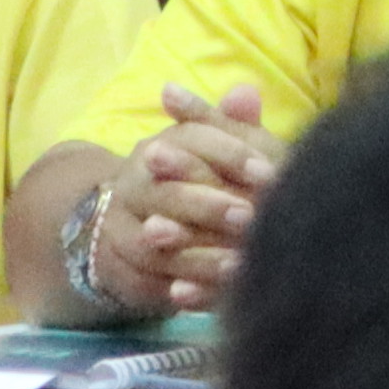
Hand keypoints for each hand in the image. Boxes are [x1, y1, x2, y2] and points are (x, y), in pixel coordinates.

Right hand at [108, 85, 279, 307]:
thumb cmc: (194, 180)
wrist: (130, 222)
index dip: (229, 155)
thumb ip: (232, 126)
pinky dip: (177, 289)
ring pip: (152, 245)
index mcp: (158, 147)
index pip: (191, 142)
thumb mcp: (214, 151)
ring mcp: (118, 229)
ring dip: (196, 254)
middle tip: (251, 217)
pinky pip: (145, 283)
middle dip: (209, 205)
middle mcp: (130, 185)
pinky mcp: (119, 270)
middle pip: (166, 194)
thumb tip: (247, 91)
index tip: (270, 170)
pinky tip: (206, 297)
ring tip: (240, 263)